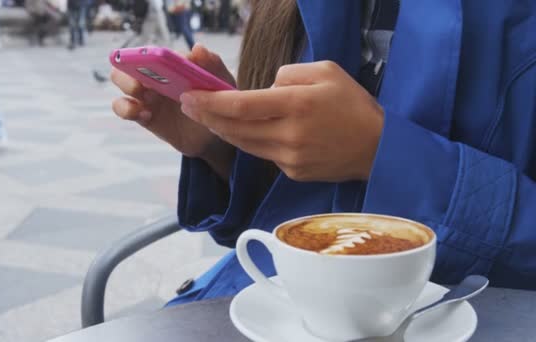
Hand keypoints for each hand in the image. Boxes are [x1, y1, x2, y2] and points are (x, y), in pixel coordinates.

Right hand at [111, 44, 235, 178]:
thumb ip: (212, 64)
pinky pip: (123, 108)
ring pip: (120, 81)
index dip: (149, 55)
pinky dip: (127, 109)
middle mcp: (154, 75)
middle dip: (130, 67)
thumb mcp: (222, 82)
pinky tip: (146, 115)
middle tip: (145, 81)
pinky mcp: (143, 115)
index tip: (158, 63)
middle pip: (127, 62)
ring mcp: (146, 95)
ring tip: (146, 98)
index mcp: (171, 63)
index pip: (151, 51)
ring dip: (128, 86)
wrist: (216, 135)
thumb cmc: (218, 102)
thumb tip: (196, 48)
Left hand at [179, 61, 383, 181]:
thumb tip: (264, 88)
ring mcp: (290, 158)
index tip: (189, 96)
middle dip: (207, 116)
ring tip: (208, 117)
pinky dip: (250, 142)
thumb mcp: (326, 71)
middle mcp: (289, 135)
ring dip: (223, 131)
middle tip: (189, 105)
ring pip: (244, 144)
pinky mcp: (292, 172)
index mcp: (297, 105)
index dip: (210, 102)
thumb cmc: (353, 105)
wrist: (379, 148)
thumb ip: (288, 74)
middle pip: (235, 128)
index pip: (241, 105)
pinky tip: (244, 131)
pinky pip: (263, 154)